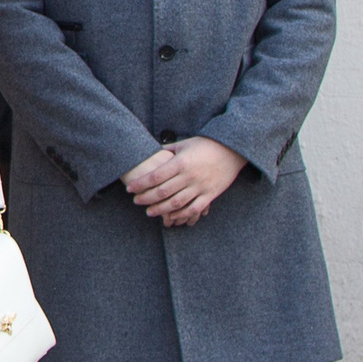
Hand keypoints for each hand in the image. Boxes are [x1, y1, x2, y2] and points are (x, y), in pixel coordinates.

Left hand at [122, 137, 246, 227]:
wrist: (232, 150)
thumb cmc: (206, 145)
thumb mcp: (185, 144)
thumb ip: (168, 150)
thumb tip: (152, 152)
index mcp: (181, 162)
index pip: (156, 176)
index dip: (141, 184)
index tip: (130, 188)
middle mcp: (189, 176)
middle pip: (163, 191)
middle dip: (146, 198)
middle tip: (136, 201)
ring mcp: (200, 186)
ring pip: (176, 203)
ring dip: (160, 209)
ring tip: (149, 212)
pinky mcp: (210, 194)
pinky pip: (194, 208)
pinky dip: (181, 215)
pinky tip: (171, 217)